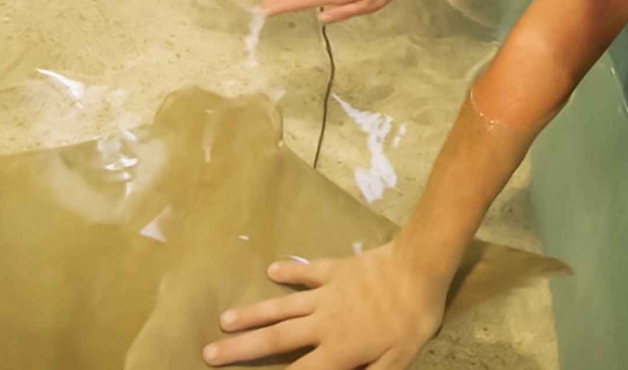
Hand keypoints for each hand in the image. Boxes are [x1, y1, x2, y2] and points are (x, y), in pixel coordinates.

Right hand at [204, 245, 444, 368]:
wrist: (418, 267)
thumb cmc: (411, 319)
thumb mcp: (397, 360)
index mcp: (337, 350)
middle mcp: (322, 323)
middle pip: (275, 340)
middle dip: (240, 349)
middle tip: (209, 353)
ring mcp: (325, 293)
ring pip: (282, 306)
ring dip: (253, 314)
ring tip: (224, 319)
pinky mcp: (335, 269)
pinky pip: (307, 271)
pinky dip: (289, 271)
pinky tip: (271, 270)